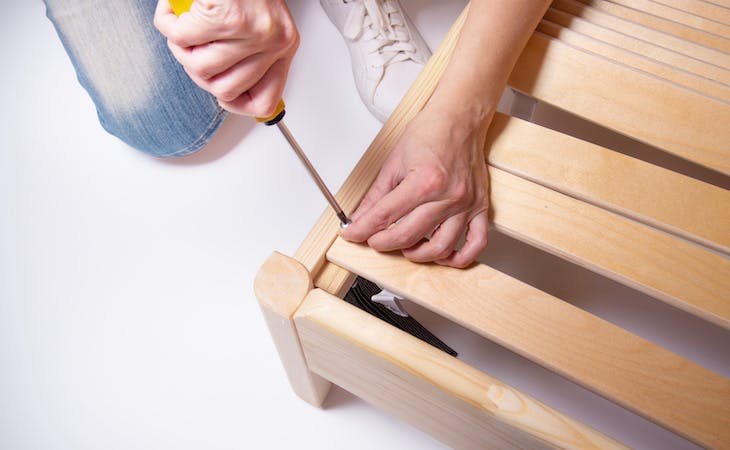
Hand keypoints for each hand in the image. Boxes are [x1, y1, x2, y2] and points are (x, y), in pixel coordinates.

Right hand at [154, 0, 298, 116]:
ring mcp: (251, 32)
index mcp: (284, 45)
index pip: (264, 102)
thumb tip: (229, 92)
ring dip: (179, 46)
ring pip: (199, 67)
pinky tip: (171, 12)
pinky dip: (167, 24)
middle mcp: (272, 41)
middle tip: (190, 47)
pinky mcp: (226, 18)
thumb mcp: (260, 21)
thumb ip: (251, 55)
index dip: (235, 103)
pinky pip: (181, 38)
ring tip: (180, 25)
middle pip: (223, 90)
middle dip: (196, 70)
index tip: (221, 93)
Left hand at [340, 105, 490, 267]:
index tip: (352, 235)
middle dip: (383, 242)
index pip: (385, 216)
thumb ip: (377, 195)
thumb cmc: (431, 132)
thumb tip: (361, 217)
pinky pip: (477, 243)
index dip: (363, 229)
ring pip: (440, 248)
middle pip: (408, 235)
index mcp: (424, 181)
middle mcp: (448, 196)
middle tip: (374, 240)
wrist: (460, 118)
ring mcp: (466, 204)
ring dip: (417, 254)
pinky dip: (460, 257)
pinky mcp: (480, 207)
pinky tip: (444, 256)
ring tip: (406, 247)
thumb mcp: (394, 161)